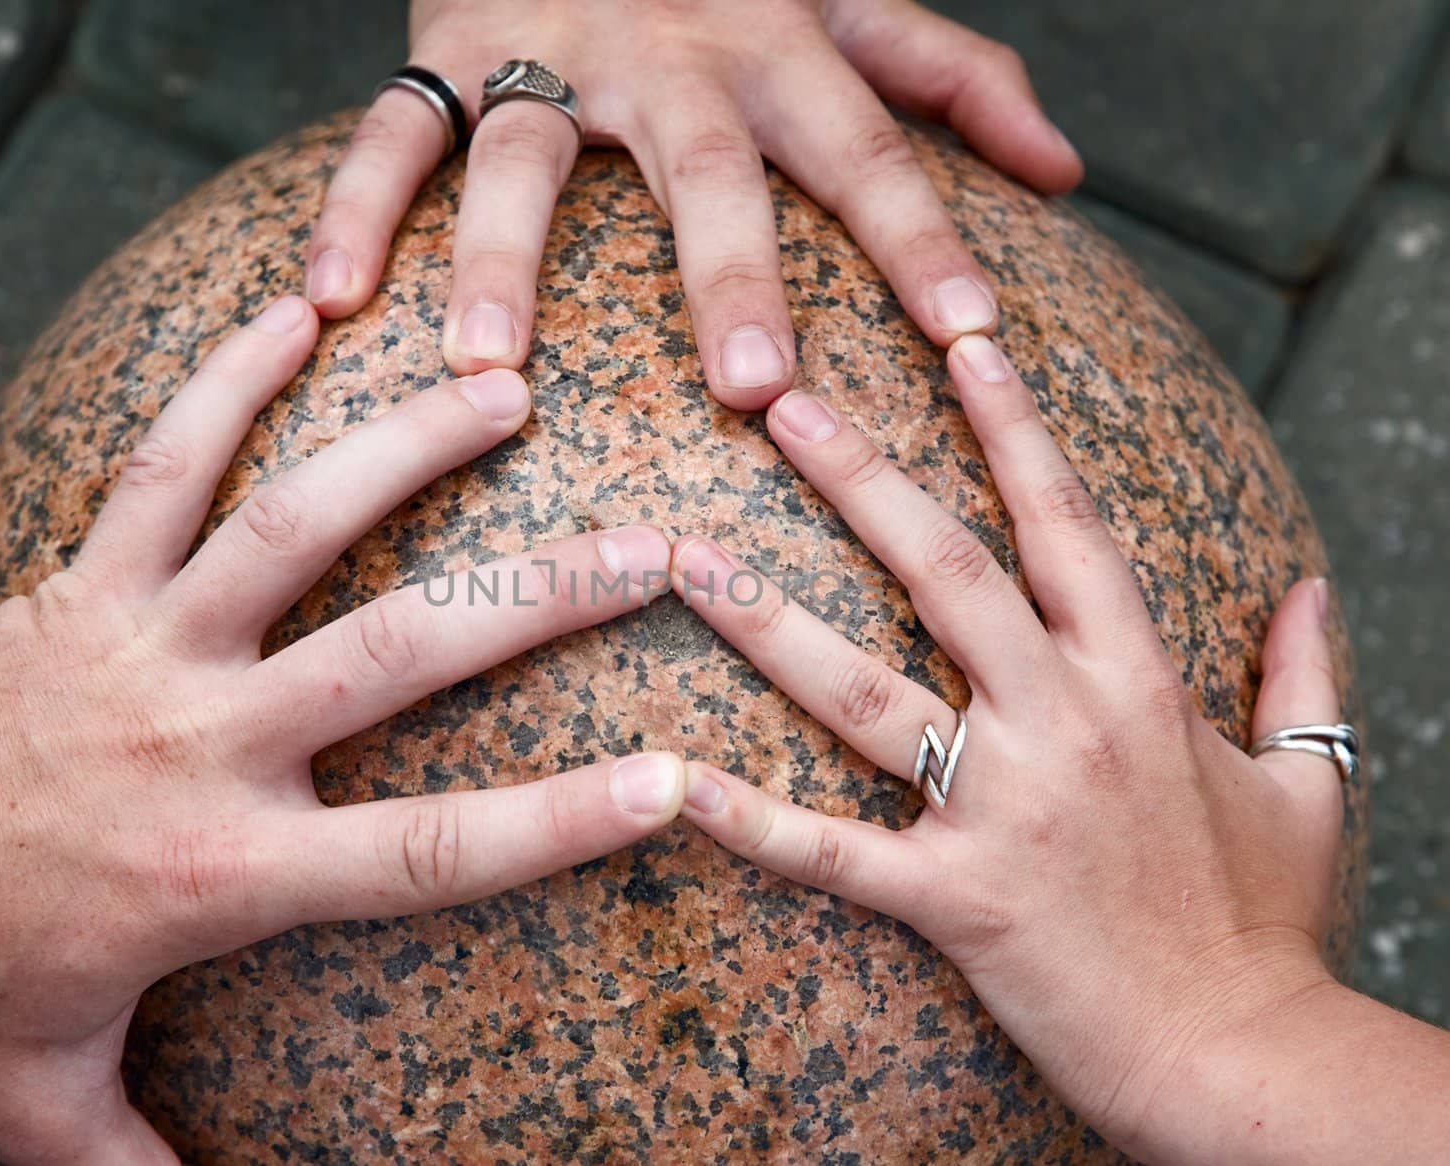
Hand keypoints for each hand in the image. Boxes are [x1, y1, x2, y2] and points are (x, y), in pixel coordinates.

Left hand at [0, 298, 691, 1164]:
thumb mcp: (37, 1092)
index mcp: (223, 869)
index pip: (428, 852)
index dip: (557, 821)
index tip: (668, 779)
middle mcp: (206, 737)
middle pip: (403, 653)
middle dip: (542, 596)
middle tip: (653, 548)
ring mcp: (145, 639)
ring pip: (296, 523)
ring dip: (410, 450)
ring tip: (507, 393)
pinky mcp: (81, 576)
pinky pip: (163, 459)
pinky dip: (230, 381)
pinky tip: (298, 313)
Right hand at [306, 0, 1081, 407]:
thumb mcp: (851, 3)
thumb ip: (952, 78)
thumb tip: (1064, 172)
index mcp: (779, 46)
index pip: (869, 149)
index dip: (924, 239)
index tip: (969, 343)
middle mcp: (673, 50)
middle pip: (705, 166)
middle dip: (728, 272)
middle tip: (749, 387)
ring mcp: (553, 44)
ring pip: (524, 156)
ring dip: (500, 263)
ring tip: (489, 375)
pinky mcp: (452, 45)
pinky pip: (396, 132)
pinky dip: (359, 206)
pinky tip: (332, 299)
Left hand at [668, 334, 1343, 1158]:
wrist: (1244, 1057)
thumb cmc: (1266, 923)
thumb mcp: (1308, 784)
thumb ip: (1303, 676)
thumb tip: (1308, 590)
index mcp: (1137, 681)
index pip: (1065, 523)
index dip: (1015, 426)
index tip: (963, 341)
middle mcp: (1060, 723)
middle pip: (945, 570)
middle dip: (861, 476)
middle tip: (781, 401)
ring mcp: (1000, 809)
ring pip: (864, 693)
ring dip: (769, 621)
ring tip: (685, 556)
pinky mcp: (953, 899)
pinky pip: (832, 855)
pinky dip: (749, 823)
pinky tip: (673, 783)